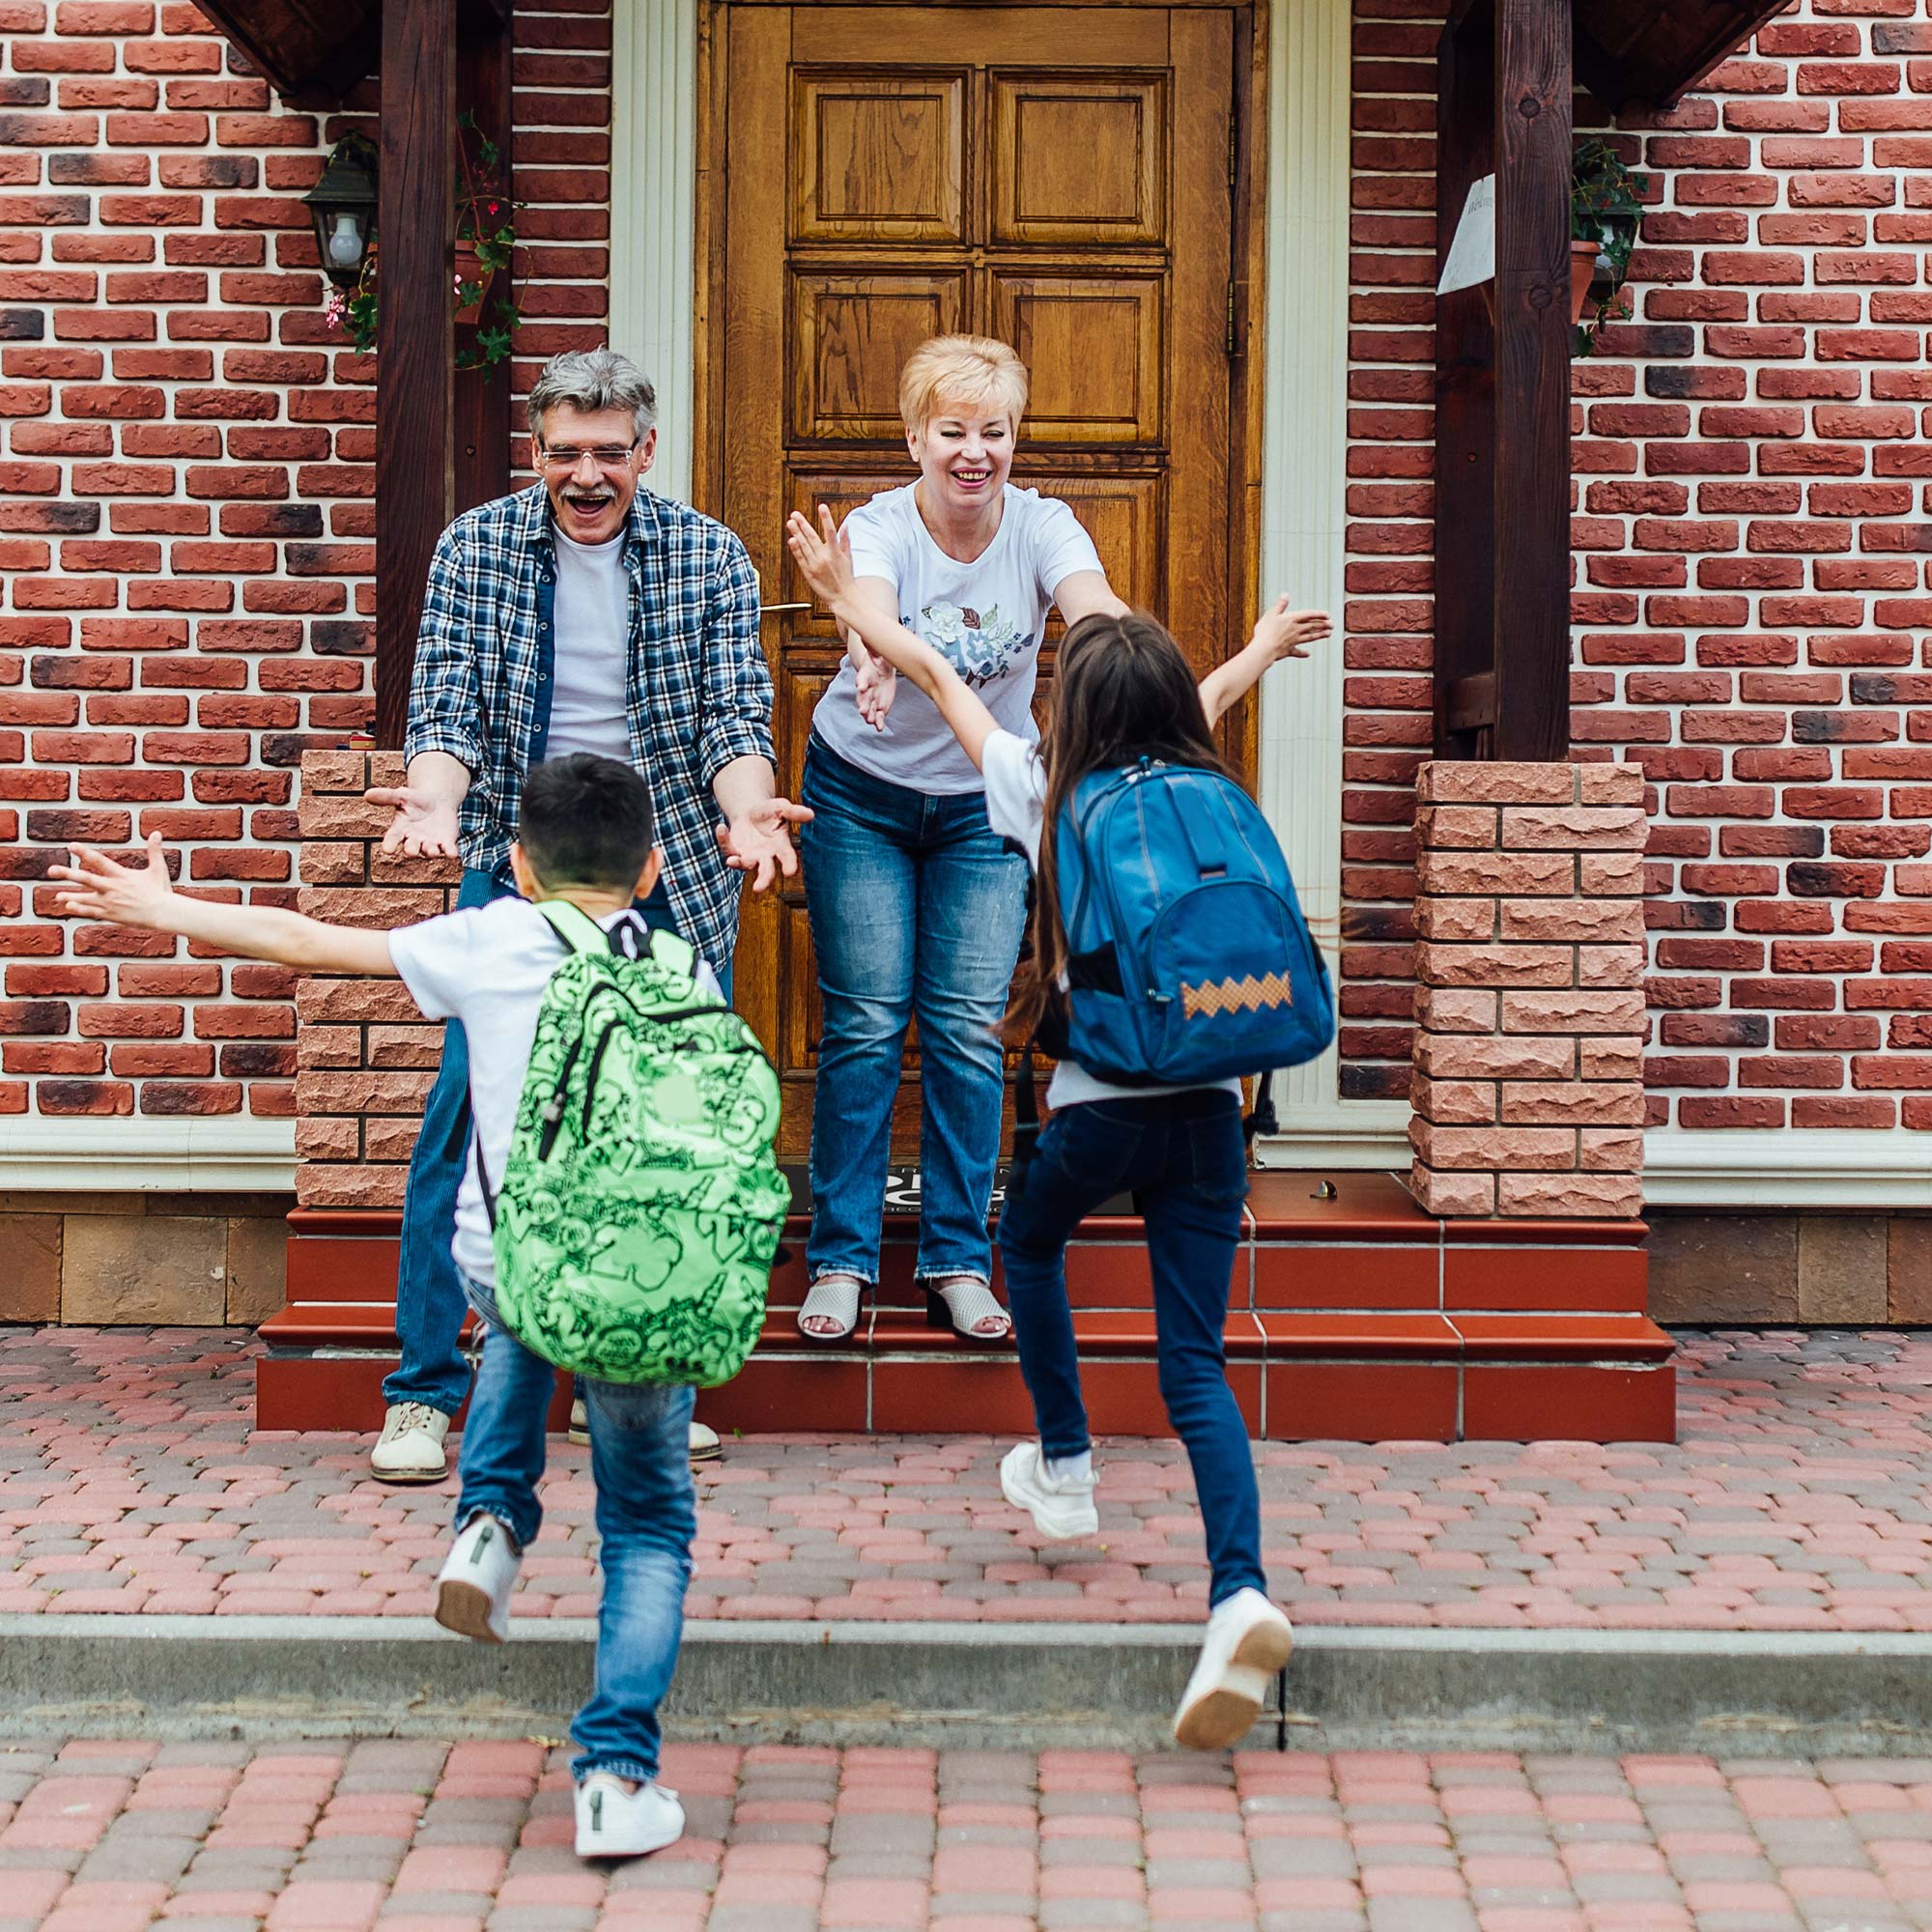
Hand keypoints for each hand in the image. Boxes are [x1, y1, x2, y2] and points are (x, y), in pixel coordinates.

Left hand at [50, 833, 175, 927]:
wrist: (164, 913)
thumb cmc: (162, 891)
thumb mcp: (158, 869)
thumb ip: (154, 851)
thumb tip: (156, 833)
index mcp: (122, 875)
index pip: (99, 861)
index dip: (84, 852)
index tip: (70, 846)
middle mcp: (113, 888)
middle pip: (86, 879)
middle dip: (67, 873)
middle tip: (51, 870)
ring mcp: (111, 902)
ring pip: (85, 898)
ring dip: (70, 896)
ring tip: (58, 896)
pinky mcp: (112, 914)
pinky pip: (92, 912)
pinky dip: (80, 909)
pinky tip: (69, 907)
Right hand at [367, 784, 459, 858]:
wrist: (437, 802)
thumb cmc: (415, 801)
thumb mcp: (401, 796)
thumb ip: (386, 796)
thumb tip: (367, 794)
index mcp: (400, 830)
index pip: (392, 839)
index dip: (390, 844)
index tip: (387, 850)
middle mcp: (414, 840)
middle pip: (411, 848)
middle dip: (412, 849)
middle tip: (411, 850)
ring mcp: (430, 843)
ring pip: (429, 851)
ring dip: (430, 851)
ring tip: (431, 850)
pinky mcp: (446, 843)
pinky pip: (448, 850)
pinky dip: (450, 852)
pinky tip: (453, 854)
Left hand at [718, 797, 813, 892]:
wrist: (749, 813)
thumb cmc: (769, 813)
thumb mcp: (781, 808)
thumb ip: (794, 812)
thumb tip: (811, 814)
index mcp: (781, 847)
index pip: (787, 858)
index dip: (789, 865)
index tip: (790, 872)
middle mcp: (766, 856)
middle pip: (766, 872)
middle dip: (763, 880)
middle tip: (758, 888)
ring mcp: (749, 856)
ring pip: (744, 865)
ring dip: (738, 863)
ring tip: (732, 860)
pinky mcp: (734, 852)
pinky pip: (727, 850)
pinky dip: (723, 839)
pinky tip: (721, 828)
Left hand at [785, 504, 854, 611]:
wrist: (843, 598)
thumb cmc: (846, 578)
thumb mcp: (848, 558)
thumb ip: (845, 541)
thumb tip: (845, 526)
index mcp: (836, 553)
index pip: (830, 531)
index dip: (826, 518)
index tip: (822, 506)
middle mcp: (825, 558)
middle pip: (812, 537)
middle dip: (803, 524)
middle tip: (795, 514)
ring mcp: (815, 565)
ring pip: (804, 546)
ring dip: (797, 533)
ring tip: (791, 522)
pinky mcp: (809, 573)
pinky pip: (800, 559)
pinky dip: (796, 549)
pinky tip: (792, 540)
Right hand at [852, 638, 896, 729]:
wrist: (881, 670)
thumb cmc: (878, 660)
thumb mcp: (876, 652)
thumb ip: (872, 647)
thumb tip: (867, 636)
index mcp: (865, 675)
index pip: (861, 678)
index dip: (861, 682)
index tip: (860, 686)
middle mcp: (866, 690)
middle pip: (862, 697)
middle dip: (863, 704)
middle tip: (863, 710)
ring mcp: (872, 699)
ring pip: (869, 709)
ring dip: (869, 715)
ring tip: (871, 721)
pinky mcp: (880, 707)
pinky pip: (878, 716)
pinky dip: (879, 722)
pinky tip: (880, 728)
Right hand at [1250, 593, 1330, 664]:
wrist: (1264, 649)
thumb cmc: (1265, 632)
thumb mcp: (1271, 614)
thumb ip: (1280, 605)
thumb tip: (1285, 595)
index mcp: (1291, 619)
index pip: (1309, 615)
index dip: (1319, 614)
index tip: (1328, 615)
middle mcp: (1295, 630)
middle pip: (1312, 626)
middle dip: (1323, 625)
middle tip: (1332, 625)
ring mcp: (1293, 641)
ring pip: (1309, 637)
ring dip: (1319, 635)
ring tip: (1328, 634)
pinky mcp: (1288, 651)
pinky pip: (1297, 652)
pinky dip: (1303, 653)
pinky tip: (1308, 654)